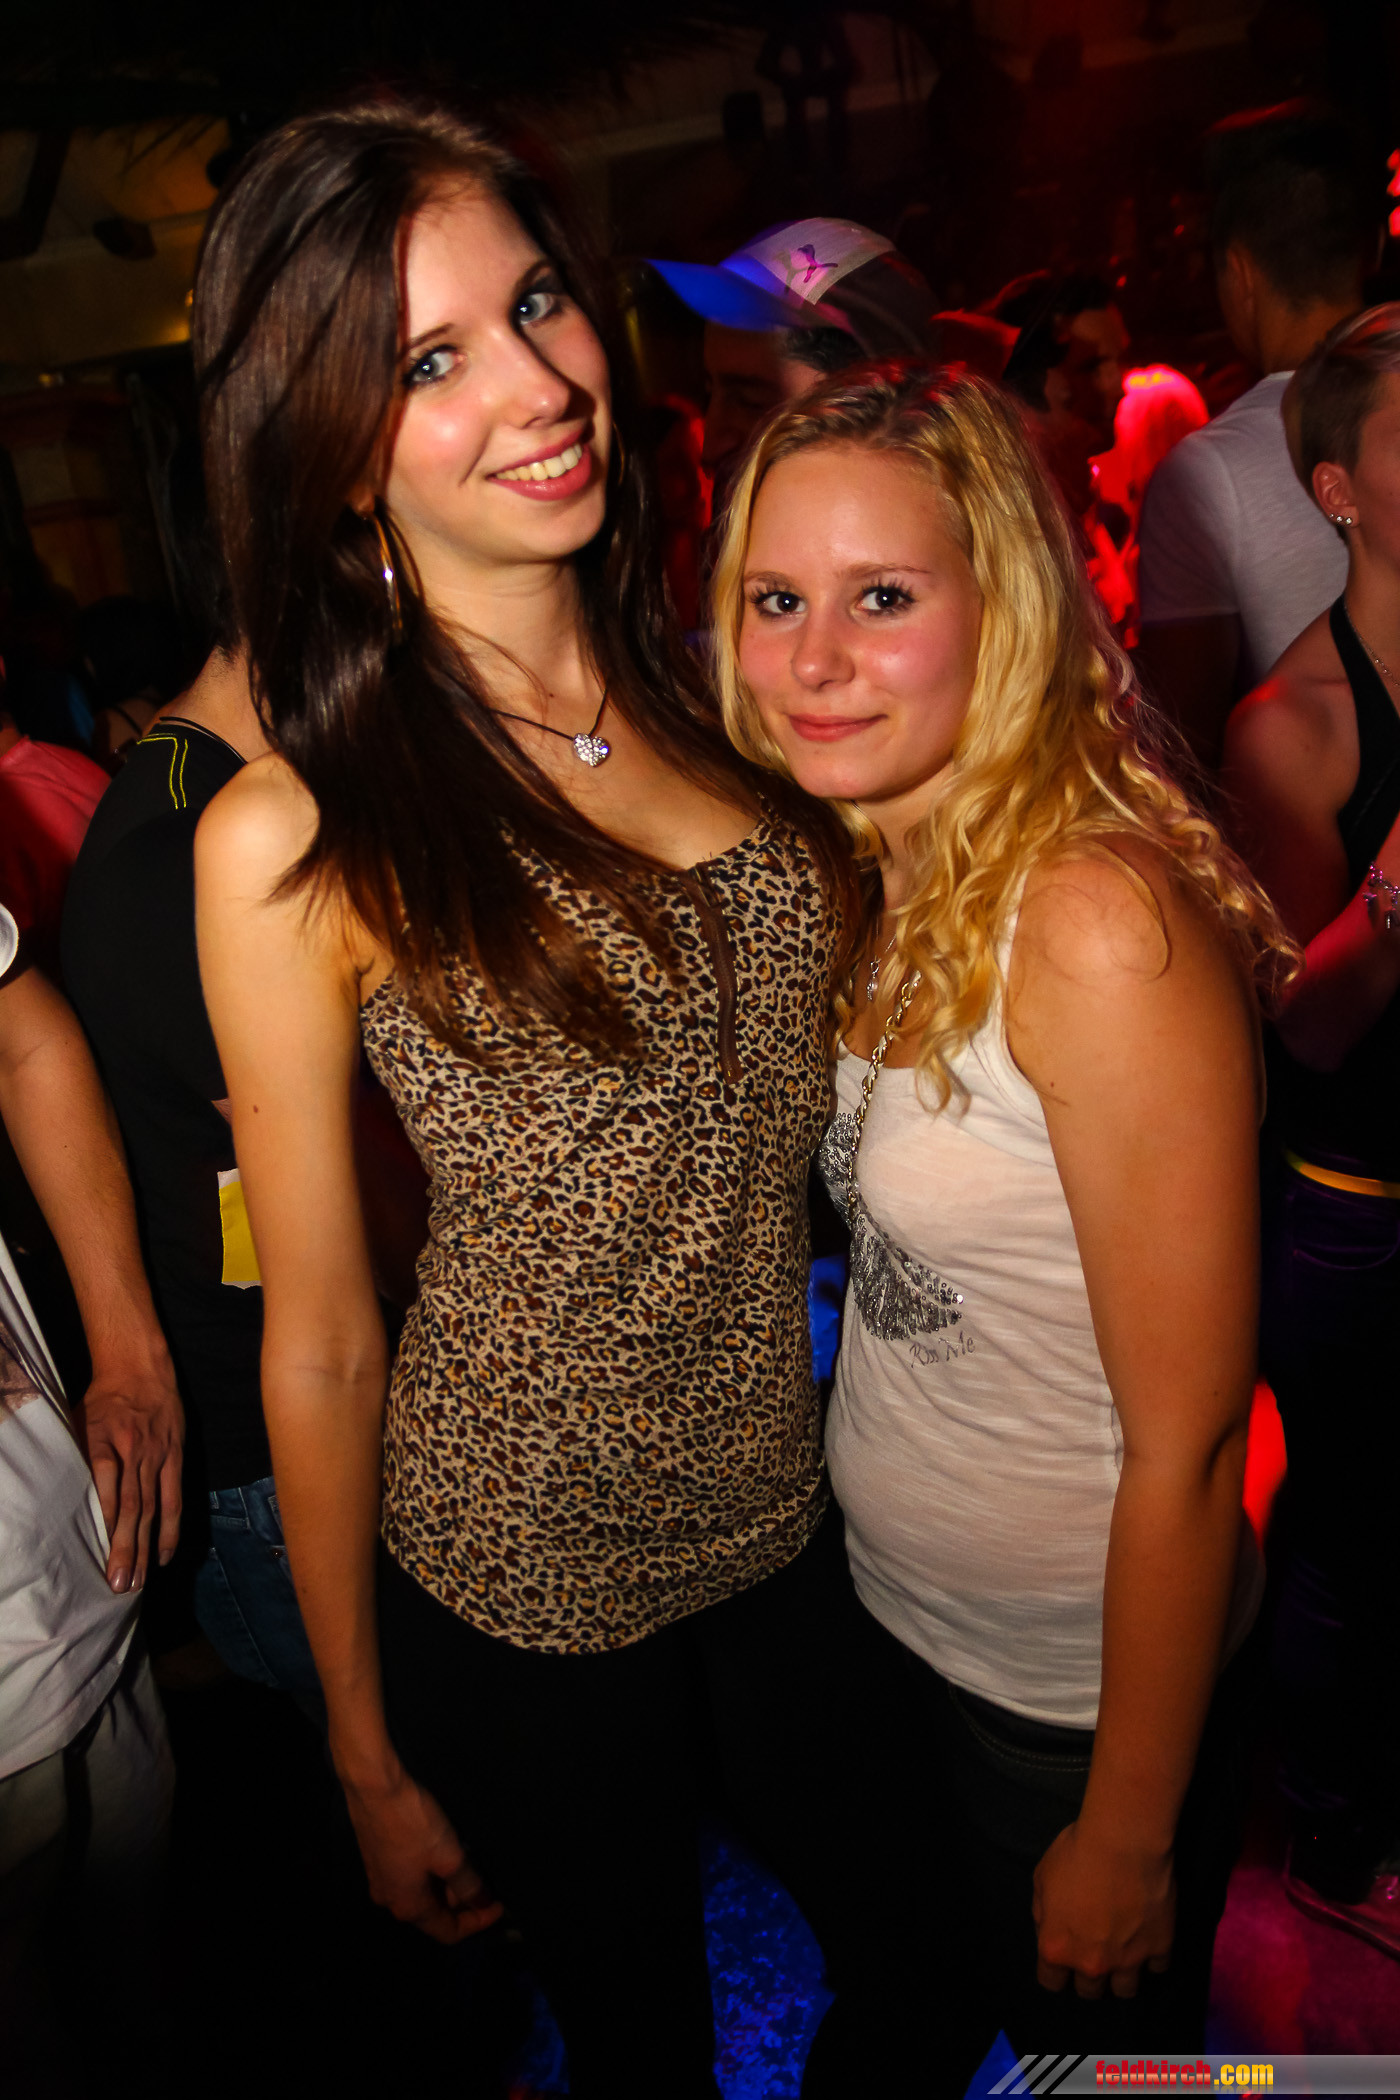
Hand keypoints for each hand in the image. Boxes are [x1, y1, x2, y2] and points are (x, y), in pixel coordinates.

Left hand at [82, 1348, 183, 1592]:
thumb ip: (77, 1456)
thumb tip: (60, 1497)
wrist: (142, 1367)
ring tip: (140, 1580)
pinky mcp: (174, 1457)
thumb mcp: (80, 1420)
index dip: (104, 1520)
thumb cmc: (103, 1397)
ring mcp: (157, 1456)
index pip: (105, 1485)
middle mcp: (134, 1451)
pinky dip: (171, 1528)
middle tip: (120, 1583)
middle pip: (130, 1506)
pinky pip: (174, 1497)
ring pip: (152, 1507)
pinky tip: (165, 1554)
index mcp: (105, 1441)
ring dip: (146, 1546)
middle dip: (126, 1547)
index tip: (98, 1555)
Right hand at [342, 1766, 503, 1943]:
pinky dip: (432, 1873)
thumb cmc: (414, 1824)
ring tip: (467, 1860)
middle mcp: (390, 1901)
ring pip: (423, 1894)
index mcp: (408, 1908)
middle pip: (434, 1914)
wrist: (374, 1788)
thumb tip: (482, 1903)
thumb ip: (469, 1885)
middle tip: (484, 1878)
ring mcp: (381, 1881)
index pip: (448, 1933)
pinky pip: (411, 1878)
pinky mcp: (378, 1860)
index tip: (499, 1906)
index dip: (477, 1923)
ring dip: (447, 1884)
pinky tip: (444, 1850)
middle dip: (462, 1901)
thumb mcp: (449, 1856)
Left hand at [1032, 1820, 1174, 1998]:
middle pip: (1089, 1991)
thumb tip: (1049, 1928)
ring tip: (1123, 1955)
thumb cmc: (1076, 1853)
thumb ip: (1043, 1913)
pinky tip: (1148, 1938)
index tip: (1063, 1960)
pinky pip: (1157, 1967)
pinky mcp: (1160, 1948)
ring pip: (1125, 1991)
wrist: (1123, 1840)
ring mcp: (1129, 1960)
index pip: (1051, 1982)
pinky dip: (1153, 1956)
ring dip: (1121, 1975)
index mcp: (1057, 1947)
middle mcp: (1092, 1963)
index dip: (1056, 1971)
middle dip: (1089, 1975)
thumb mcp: (1041, 1877)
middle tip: (1094, 1952)